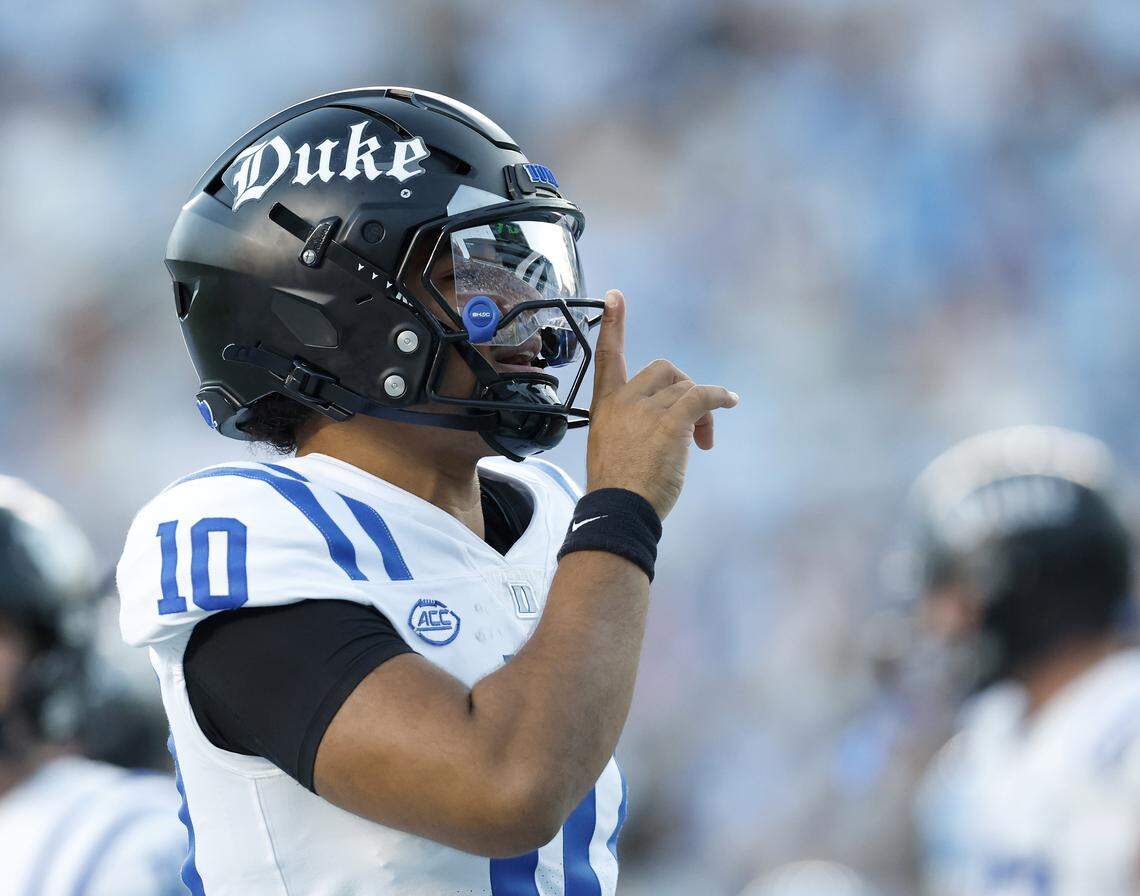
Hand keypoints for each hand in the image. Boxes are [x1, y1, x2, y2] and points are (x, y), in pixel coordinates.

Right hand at [585, 290, 739, 520]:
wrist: (618, 509)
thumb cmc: (618, 488)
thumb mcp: (613, 447)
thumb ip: (632, 426)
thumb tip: (665, 427)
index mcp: (606, 405)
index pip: (607, 356)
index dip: (614, 324)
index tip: (616, 295)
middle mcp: (625, 400)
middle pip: (663, 369)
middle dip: (683, 389)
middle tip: (692, 425)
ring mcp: (647, 409)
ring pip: (686, 387)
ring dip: (703, 410)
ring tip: (702, 442)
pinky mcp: (671, 421)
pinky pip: (703, 395)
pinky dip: (720, 398)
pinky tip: (731, 403)